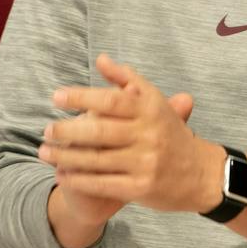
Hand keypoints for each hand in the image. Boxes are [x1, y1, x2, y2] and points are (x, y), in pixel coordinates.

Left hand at [40, 54, 208, 213]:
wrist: (201, 174)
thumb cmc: (170, 133)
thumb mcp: (155, 102)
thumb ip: (127, 80)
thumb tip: (101, 59)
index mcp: (150, 109)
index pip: (111, 100)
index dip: (81, 97)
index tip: (57, 98)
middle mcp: (149, 135)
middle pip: (100, 131)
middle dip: (67, 131)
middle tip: (46, 130)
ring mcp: (146, 163)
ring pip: (97, 159)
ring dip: (66, 157)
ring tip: (45, 153)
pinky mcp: (141, 188)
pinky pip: (103, 183)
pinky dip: (79, 180)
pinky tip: (62, 175)